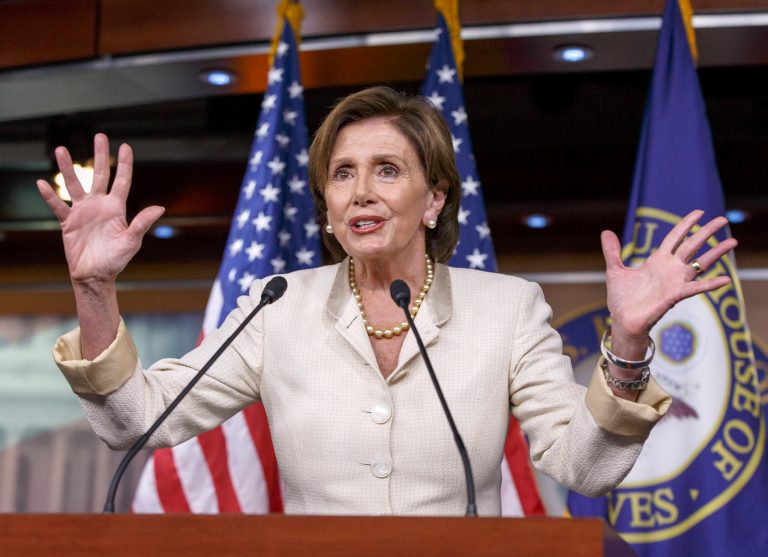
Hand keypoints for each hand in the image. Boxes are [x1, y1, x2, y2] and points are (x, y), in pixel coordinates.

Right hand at [37, 133, 164, 284]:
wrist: (95, 275)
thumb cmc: (116, 259)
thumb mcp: (131, 241)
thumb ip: (142, 223)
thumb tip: (160, 207)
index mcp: (116, 208)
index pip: (122, 180)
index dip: (124, 164)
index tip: (126, 146)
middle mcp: (99, 205)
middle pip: (99, 174)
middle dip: (99, 156)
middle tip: (100, 136)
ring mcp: (83, 212)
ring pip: (75, 185)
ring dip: (68, 168)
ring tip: (62, 150)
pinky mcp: (68, 222)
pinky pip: (57, 206)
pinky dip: (50, 196)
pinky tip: (42, 183)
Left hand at [601, 210, 736, 350]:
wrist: (622, 321)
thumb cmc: (622, 299)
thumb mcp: (615, 270)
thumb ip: (612, 251)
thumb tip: (606, 231)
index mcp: (657, 261)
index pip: (675, 238)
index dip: (686, 224)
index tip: (699, 212)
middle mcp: (670, 269)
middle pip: (692, 245)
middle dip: (707, 232)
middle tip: (723, 219)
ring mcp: (674, 282)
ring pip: (700, 264)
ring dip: (717, 253)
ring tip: (733, 241)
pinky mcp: (674, 296)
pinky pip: (695, 288)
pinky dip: (710, 284)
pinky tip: (725, 279)